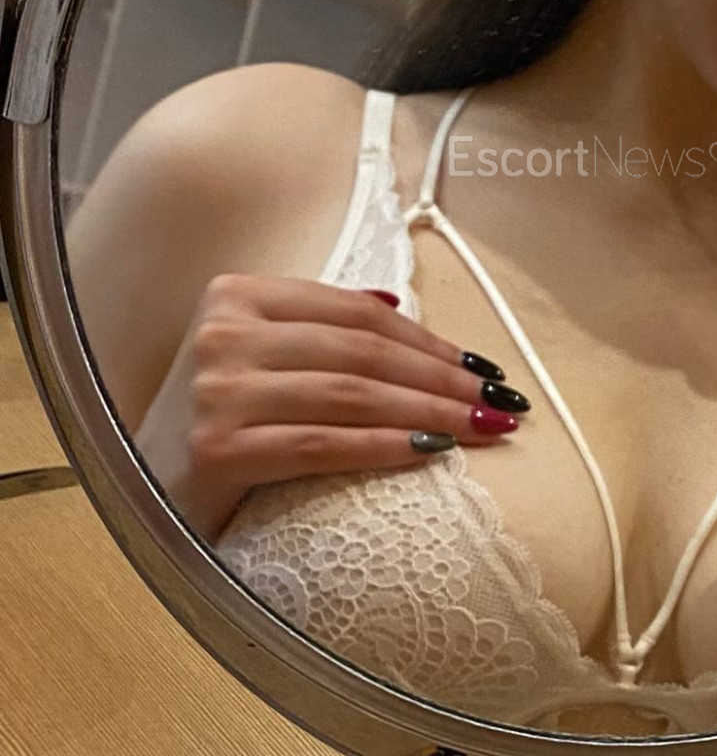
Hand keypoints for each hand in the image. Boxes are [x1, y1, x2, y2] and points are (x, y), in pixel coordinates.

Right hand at [134, 275, 527, 542]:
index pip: (358, 313)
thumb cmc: (224, 418)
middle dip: (443, 378)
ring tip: (483, 428)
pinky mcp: (217, 449)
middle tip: (498, 401)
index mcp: (237, 294)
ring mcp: (217, 390)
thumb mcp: (261, 354)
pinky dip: (387, 447)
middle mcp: (224, 333)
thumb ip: (319, 325)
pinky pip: (324, 444)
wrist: (148, 492)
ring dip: (431, 411)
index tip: (481, 365)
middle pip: (363, 352)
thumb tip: (398, 304)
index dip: (429, 339)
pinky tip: (434, 453)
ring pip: (352, 394)